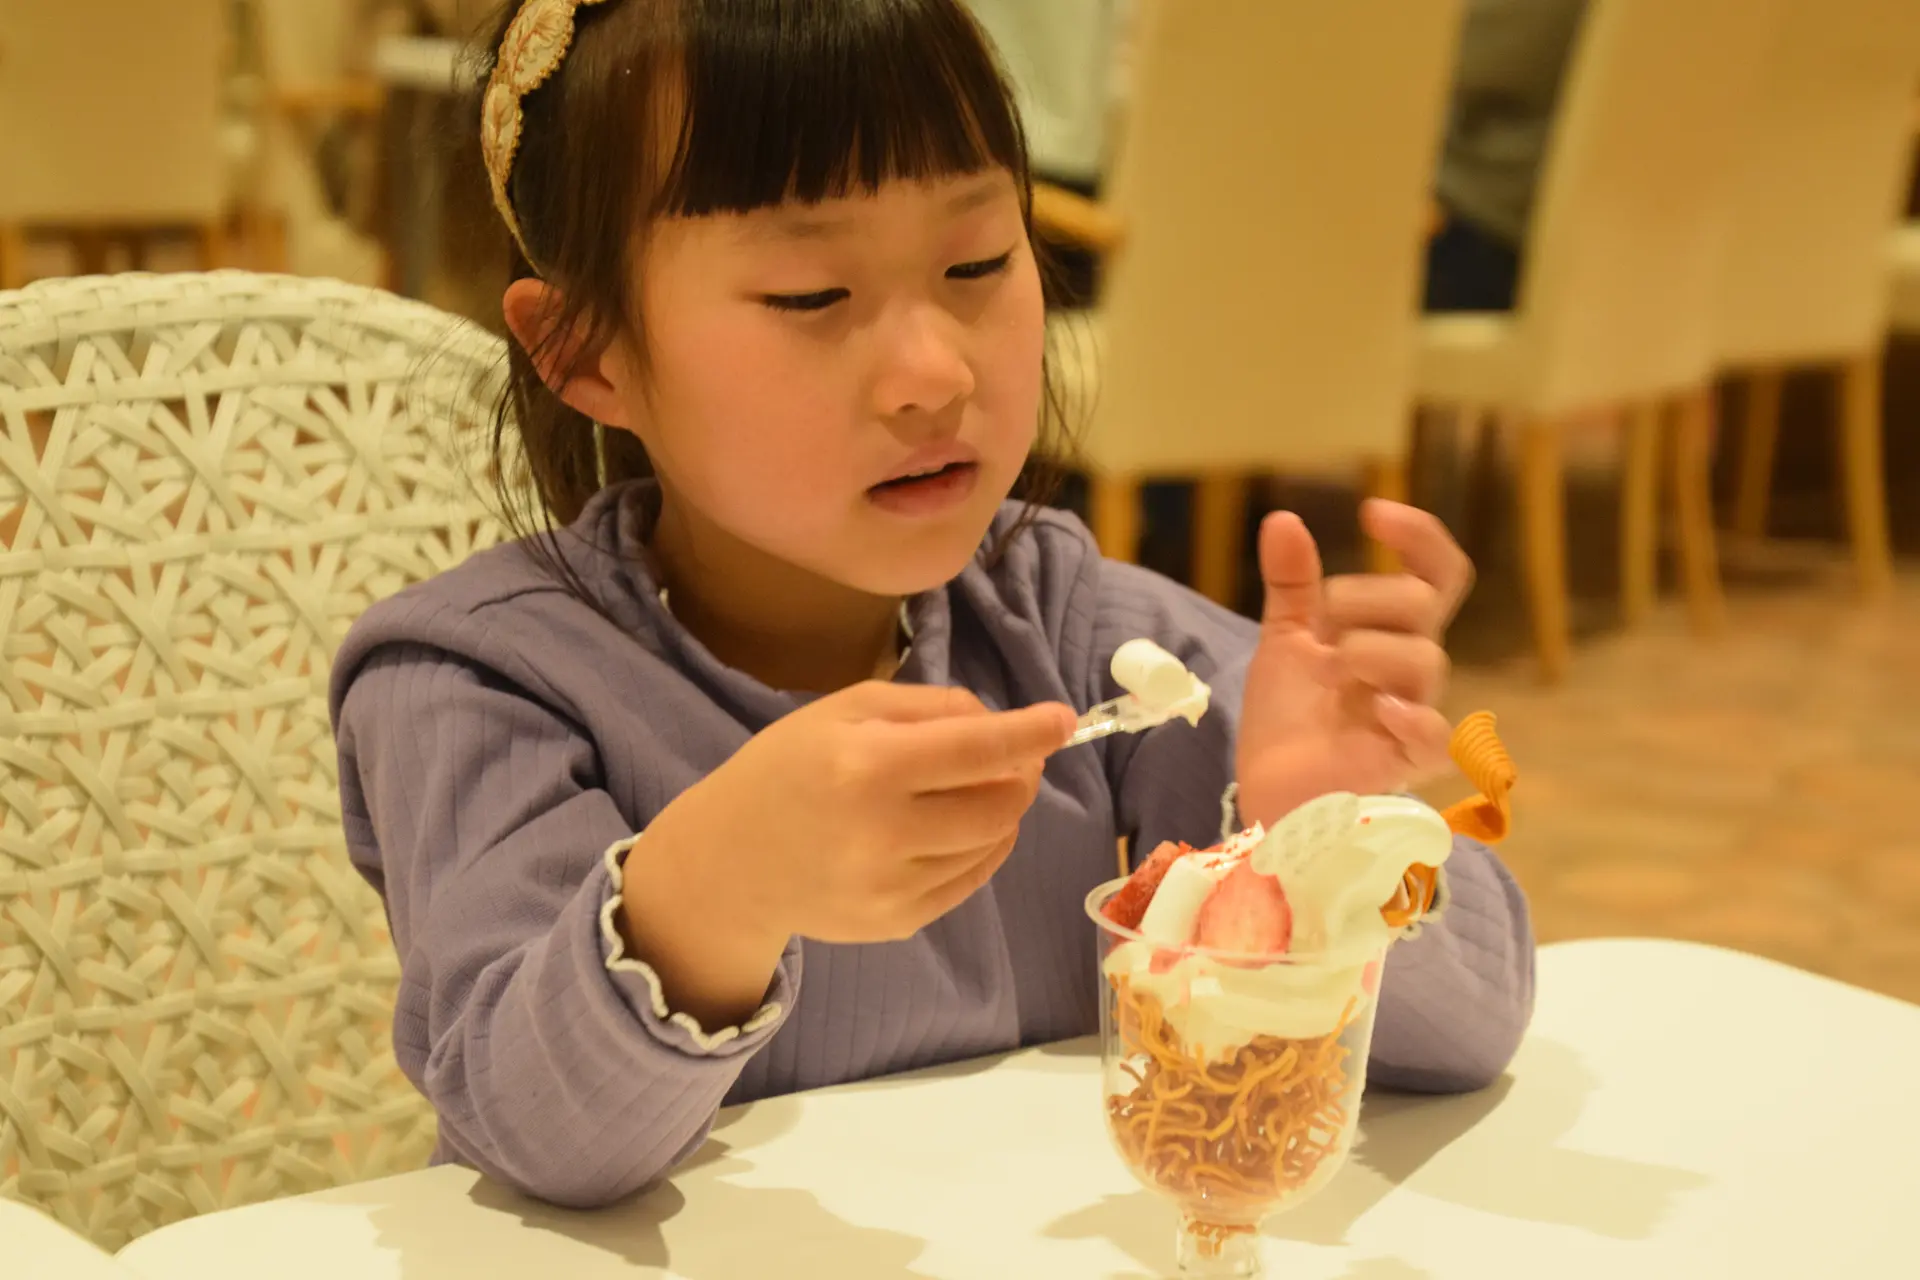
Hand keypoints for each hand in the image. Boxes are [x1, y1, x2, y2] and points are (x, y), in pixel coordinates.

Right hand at [631, 677, 1072, 958]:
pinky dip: (980, 849)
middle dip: (1020, 773)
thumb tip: (1002, 725)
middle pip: (1000, 804)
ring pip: (992, 844)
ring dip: (1001, 811)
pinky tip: (955, 829)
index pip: (979, 748)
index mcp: (869, 766)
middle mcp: (885, 832)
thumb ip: (929, 708)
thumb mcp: (845, 711)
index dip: (1031, 732)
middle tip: (1010, 757)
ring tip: (971, 791)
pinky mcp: (897, 922)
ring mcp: (892, 887)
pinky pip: (970, 881)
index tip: (1063, 720)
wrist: (730, 863)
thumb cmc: (787, 768)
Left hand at [1235, 500, 1473, 826]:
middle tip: (1324, 623)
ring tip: (1328, 669)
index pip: (1435, 574)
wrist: (1269, 791)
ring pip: (1426, 659)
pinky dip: (1410, 715)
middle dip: (1369, 596)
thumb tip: (1283, 518)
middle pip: (1425, 605)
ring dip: (1369, 649)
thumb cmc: (1290, 721)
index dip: (1419, 536)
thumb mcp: (1285, 642)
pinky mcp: (1404, 763)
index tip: (1373, 512)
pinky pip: (1433, 734)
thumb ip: (1292, 584)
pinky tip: (1377, 707)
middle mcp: (1408, 669)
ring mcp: (1411, 713)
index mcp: (1388, 633)